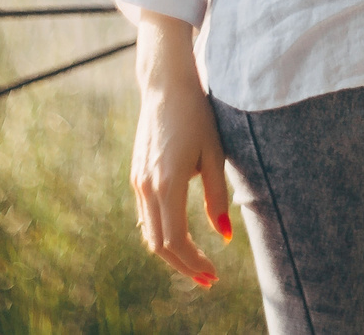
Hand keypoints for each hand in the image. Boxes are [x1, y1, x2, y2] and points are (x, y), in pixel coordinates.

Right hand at [130, 11, 232, 287]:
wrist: (165, 86)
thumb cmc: (197, 116)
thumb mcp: (214, 155)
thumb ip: (218, 197)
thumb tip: (225, 235)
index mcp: (167, 183)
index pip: (175, 241)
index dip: (193, 263)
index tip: (214, 274)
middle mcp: (147, 187)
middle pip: (159, 245)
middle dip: (184, 266)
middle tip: (208, 278)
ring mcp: (138, 182)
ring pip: (150, 233)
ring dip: (172, 253)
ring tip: (197, 263)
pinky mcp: (137, 175)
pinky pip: (146, 216)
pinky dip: (162, 234)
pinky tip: (179, 239)